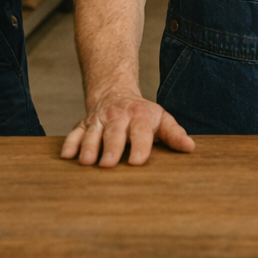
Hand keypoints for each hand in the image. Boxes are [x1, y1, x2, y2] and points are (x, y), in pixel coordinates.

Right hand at [60, 90, 194, 166]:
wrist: (115, 92)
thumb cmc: (142, 114)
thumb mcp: (161, 119)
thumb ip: (174, 134)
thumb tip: (190, 148)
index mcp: (139, 117)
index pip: (141, 132)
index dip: (140, 146)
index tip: (138, 161)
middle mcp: (117, 118)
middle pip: (114, 132)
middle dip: (111, 148)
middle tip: (108, 164)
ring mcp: (99, 121)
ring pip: (92, 133)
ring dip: (88, 146)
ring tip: (86, 162)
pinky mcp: (83, 125)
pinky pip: (74, 133)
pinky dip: (70, 143)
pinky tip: (66, 156)